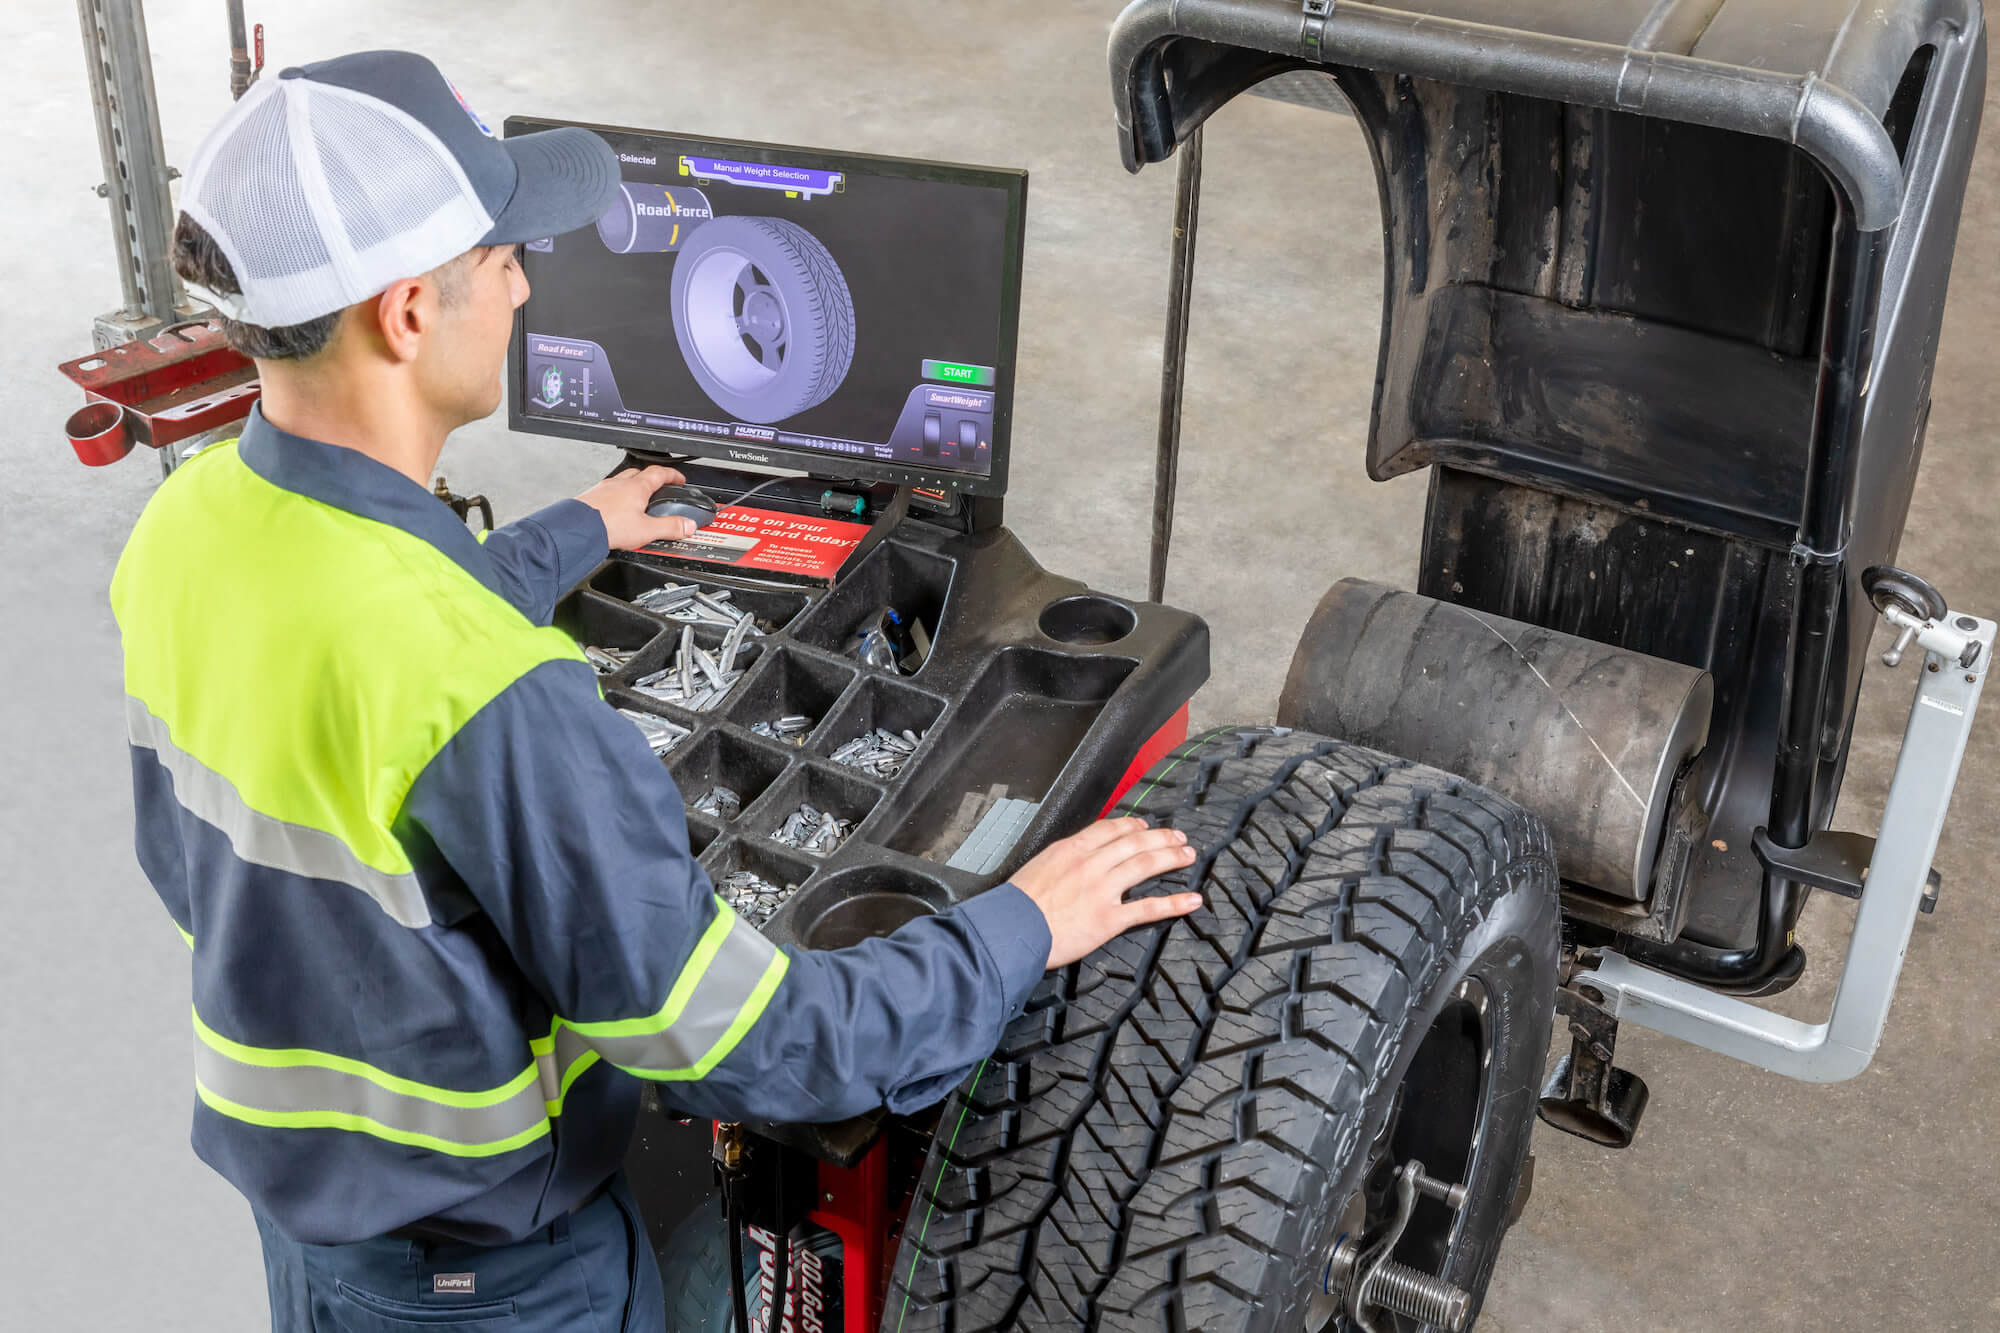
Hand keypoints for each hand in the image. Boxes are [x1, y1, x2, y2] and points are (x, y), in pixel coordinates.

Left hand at [576, 465, 696, 550]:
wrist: (578, 529)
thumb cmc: (608, 526)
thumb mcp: (647, 530)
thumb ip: (670, 527)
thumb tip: (687, 525)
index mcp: (636, 487)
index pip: (660, 473)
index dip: (672, 475)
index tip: (679, 479)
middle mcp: (619, 483)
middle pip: (639, 473)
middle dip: (651, 479)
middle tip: (659, 487)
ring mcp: (603, 489)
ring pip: (622, 481)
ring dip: (632, 487)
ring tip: (637, 501)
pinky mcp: (591, 498)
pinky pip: (607, 492)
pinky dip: (615, 497)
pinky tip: (615, 510)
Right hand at [1011, 817, 1201, 969]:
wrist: (1010, 929)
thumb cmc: (1016, 904)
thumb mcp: (1037, 867)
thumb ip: (1061, 860)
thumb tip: (1072, 860)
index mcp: (1071, 850)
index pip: (1110, 829)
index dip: (1133, 826)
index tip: (1145, 825)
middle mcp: (1090, 864)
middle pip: (1134, 843)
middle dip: (1161, 837)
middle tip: (1178, 837)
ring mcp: (1102, 890)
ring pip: (1145, 865)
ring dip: (1170, 858)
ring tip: (1187, 855)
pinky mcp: (1109, 919)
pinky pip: (1148, 908)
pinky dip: (1174, 903)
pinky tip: (1191, 900)